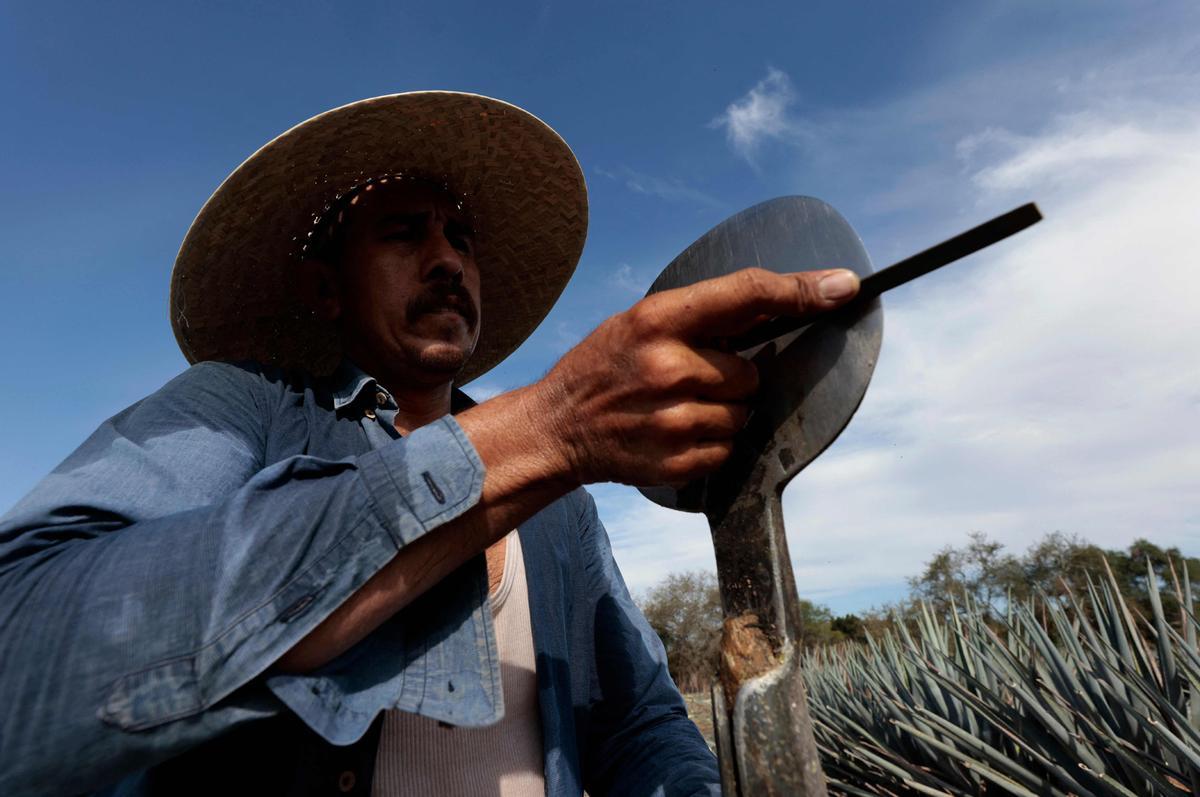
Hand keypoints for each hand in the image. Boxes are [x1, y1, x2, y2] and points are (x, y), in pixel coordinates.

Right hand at [532, 267, 859, 485]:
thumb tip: (782, 303)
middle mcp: (666, 368)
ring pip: (743, 414)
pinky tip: (673, 433)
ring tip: (677, 408)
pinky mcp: (676, 462)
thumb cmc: (605, 366)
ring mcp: (671, 420)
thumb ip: (702, 315)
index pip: (746, 295)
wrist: (556, 428)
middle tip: (689, 378)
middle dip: (732, 377)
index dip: (800, 290)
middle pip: (751, 373)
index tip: (842, 287)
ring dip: (723, 412)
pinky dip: (711, 442)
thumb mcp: (640, 322)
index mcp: (657, 321)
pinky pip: (728, 448)